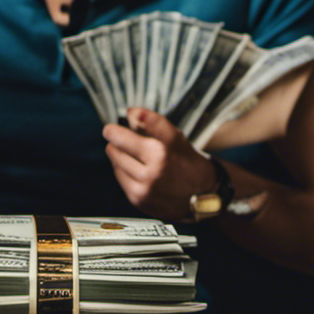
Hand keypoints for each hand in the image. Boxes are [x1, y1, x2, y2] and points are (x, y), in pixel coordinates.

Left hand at [102, 108, 217, 221]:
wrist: (203, 197)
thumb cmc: (188, 163)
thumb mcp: (177, 138)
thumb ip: (153, 122)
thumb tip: (131, 111)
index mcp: (160, 154)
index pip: (122, 137)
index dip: (113, 131)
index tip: (109, 129)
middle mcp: (150, 174)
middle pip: (115, 151)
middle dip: (117, 144)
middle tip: (125, 142)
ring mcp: (143, 190)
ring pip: (115, 166)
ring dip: (119, 158)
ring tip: (135, 157)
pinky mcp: (138, 201)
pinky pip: (121, 181)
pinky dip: (125, 173)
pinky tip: (138, 171)